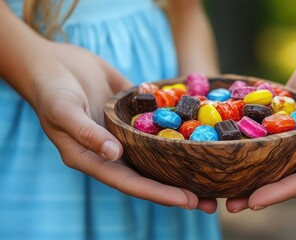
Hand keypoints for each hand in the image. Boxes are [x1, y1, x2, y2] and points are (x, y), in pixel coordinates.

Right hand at [31, 42, 215, 212]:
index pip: (130, 182)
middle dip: (179, 187)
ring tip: (214, 171)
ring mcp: (125, 132)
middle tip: (210, 199)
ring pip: (158, 152)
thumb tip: (115, 154)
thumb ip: (86, 133)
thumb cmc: (50, 89)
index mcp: (93, 158)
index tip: (187, 200)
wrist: (52, 62)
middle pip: (150, 174)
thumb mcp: (63, 110)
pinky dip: (178, 130)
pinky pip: (159, 123)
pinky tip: (201, 134)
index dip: (158, 193)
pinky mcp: (134, 113)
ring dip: (184, 163)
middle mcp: (113, 150)